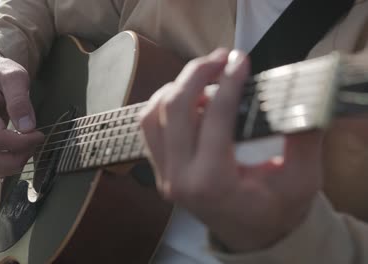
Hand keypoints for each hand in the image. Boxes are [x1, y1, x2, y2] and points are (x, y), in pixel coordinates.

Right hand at [0, 51, 43, 177]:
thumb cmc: (3, 73)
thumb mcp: (15, 76)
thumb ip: (19, 99)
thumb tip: (27, 127)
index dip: (21, 142)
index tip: (40, 135)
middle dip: (19, 157)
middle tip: (36, 143)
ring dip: (13, 166)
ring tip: (30, 149)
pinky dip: (6, 168)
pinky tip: (21, 154)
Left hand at [139, 49, 322, 251]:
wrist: (251, 235)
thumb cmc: (275, 211)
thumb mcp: (300, 180)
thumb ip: (302, 139)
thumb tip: (299, 95)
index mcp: (213, 183)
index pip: (214, 118)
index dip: (228, 82)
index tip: (240, 60)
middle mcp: (180, 179)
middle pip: (175, 109)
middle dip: (196, 74)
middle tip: (220, 58)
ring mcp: (165, 175)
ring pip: (153, 115)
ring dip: (176, 87)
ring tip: (204, 77)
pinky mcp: (160, 171)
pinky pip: (149, 128)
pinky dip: (163, 104)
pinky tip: (187, 97)